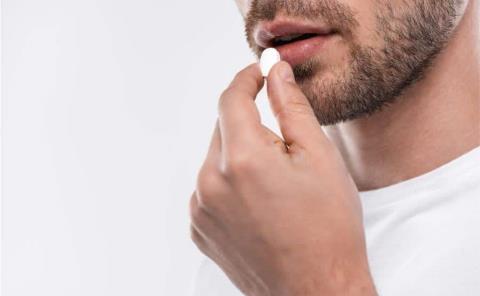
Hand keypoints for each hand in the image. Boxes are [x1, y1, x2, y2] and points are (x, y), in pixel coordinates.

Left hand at [190, 61, 376, 295]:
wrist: (316, 290)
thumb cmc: (328, 229)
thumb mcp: (319, 157)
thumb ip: (291, 107)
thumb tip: (275, 73)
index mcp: (242, 160)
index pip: (230, 99)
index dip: (247, 79)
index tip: (259, 73)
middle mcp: (210, 183)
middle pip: (223, 128)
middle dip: (250, 124)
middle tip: (285, 147)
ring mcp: (201, 209)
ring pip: (216, 158)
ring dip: (240, 155)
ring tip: (275, 184)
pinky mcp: (199, 228)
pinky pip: (210, 187)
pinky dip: (230, 182)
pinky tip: (259, 203)